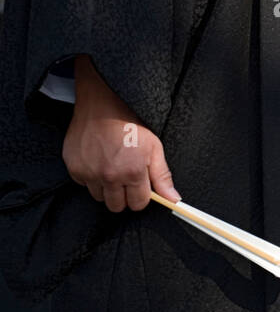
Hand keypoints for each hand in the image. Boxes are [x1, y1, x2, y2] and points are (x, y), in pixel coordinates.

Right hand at [61, 56, 180, 212]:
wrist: (102, 105)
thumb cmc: (130, 123)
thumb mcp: (154, 147)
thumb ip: (162, 176)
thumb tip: (173, 200)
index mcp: (132, 172)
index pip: (138, 204)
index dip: (141, 196)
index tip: (140, 186)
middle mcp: (110, 176)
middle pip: (117, 207)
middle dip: (123, 196)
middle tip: (125, 177)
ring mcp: (89, 174)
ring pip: (99, 197)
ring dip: (106, 188)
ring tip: (111, 166)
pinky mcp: (74, 169)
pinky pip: (84, 184)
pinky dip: (90, 177)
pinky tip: (97, 161)